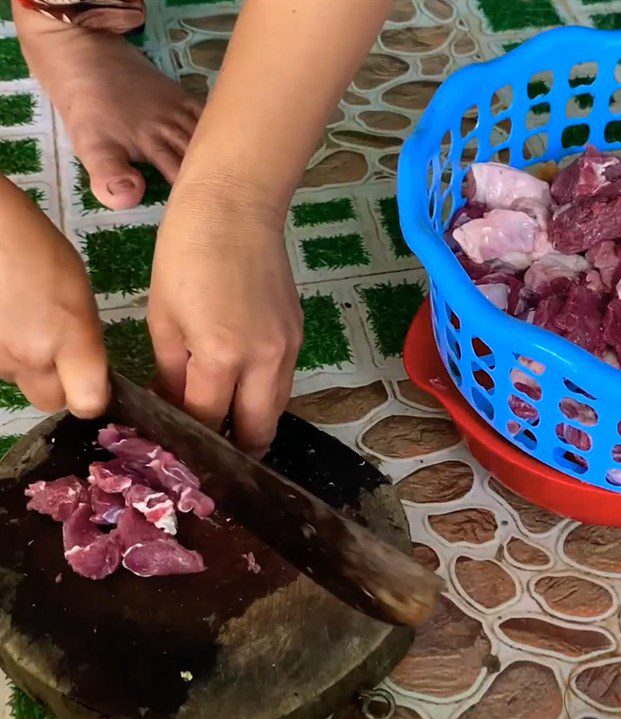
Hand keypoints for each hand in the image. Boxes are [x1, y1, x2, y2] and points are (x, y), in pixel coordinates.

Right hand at [0, 178, 108, 415]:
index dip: (92, 398)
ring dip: (23, 363)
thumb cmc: (35, 248)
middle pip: (50, 401)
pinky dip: (0, 349)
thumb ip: (83, 337)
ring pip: (19, 381)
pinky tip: (2, 319)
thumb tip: (85, 366)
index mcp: (69, 341)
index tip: (93, 383)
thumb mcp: (79, 292)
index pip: (88, 404)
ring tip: (19, 322)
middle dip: (56, 385)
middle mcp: (29, 358)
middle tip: (54, 352)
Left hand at [148, 179, 302, 457]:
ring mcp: (289, 348)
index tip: (180, 446)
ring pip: (276, 409)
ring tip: (227, 423)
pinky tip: (242, 385)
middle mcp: (265, 360)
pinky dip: (263, 394)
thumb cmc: (185, 255)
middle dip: (237, 448)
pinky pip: (282, 381)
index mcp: (223, 355)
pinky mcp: (298, 335)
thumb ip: (171, 374)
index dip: (193, 439)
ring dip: (253, 422)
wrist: (236, 207)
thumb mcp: (163, 318)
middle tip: (213, 452)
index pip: (210, 419)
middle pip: (258, 430)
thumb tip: (175, 408)